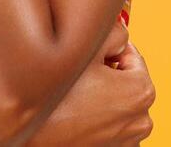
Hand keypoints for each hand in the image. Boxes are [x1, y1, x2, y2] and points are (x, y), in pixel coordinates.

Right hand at [27, 17, 153, 144]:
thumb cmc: (56, 97)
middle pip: (126, 82)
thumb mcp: (86, 51)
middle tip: (80, 77)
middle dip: (108, 75)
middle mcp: (141, 119)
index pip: (131, 56)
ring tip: (77, 97)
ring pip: (118, 105)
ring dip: (104, 98)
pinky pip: (111, 127)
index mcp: (141, 91)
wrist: (29, 135)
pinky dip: (100, 120)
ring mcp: (128, 140)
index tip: (89, 57)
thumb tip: (122, 36)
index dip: (108, 51)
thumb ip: (114, 33)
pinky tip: (78, 115)